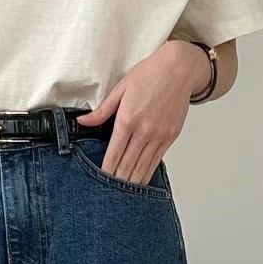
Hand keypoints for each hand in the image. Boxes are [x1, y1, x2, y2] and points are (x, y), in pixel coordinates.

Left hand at [75, 40, 211, 183]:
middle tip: (108, 193)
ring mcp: (159, 136)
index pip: (113, 154)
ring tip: (122, 194)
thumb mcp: (121, 88)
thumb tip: (83, 122)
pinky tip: (139, 181)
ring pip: (142, 168)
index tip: (99, 181)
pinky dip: (147, 173)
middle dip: (117, 181)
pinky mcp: (170, 137)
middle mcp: (144, 131)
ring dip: (132, 182)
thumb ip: (102, 111)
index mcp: (127, 119)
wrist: (179, 69)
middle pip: (127, 166)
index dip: (105, 171)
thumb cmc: (149, 75)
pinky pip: (156, 161)